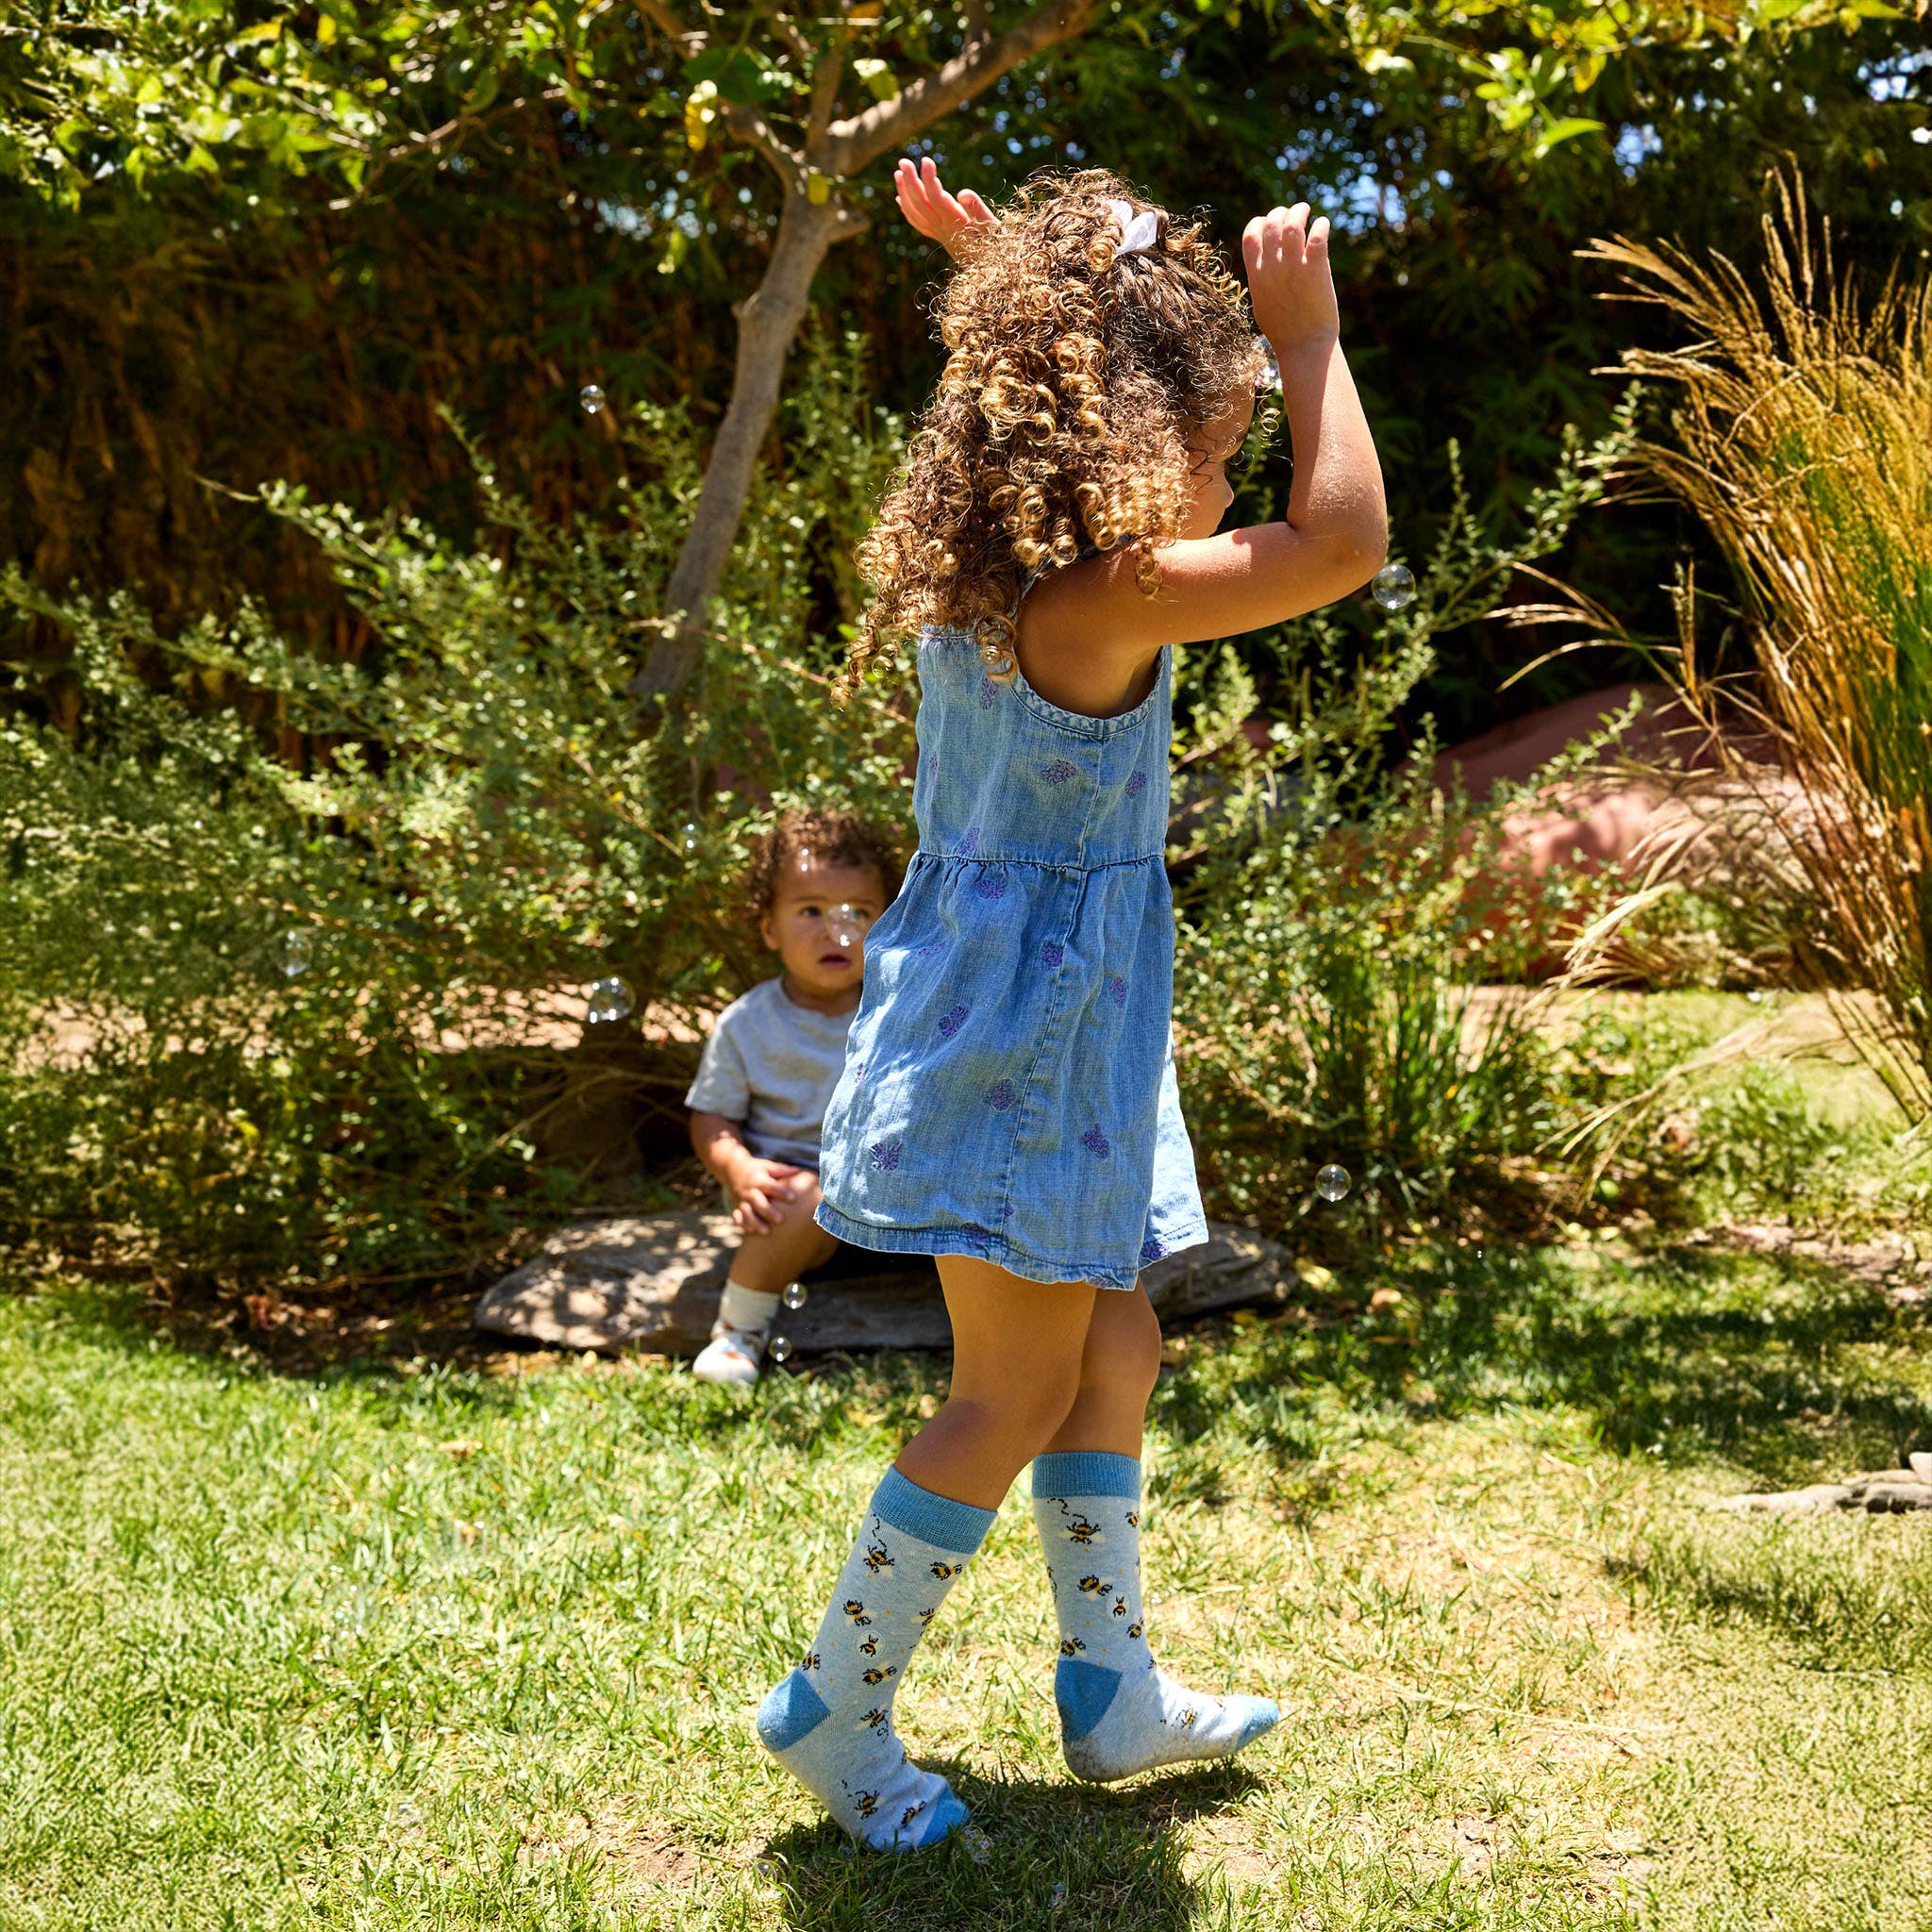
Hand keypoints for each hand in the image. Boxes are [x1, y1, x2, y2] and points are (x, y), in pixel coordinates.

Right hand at [727, 1157, 807, 1234]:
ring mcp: (742, 1200)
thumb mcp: (767, 1166)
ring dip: (756, 1223)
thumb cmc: (756, 1169)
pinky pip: (738, 1218)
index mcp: (758, 1180)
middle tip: (781, 1220)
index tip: (794, 1198)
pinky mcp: (737, 1207)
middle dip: (769, 1211)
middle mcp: (749, 1191)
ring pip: (747, 1213)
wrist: (732, 1169)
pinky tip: (752, 1232)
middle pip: (758, 1202)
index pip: (771, 1186)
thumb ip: (782, 1170)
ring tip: (767, 1232)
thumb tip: (799, 1171)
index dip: (782, 1192)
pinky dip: (744, 1225)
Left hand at [893, 155, 996, 262]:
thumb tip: (962, 192)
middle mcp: (943, 229)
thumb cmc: (997, 246)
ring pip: (915, 213)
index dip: (928, 179)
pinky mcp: (940, 237)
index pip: (935, 198)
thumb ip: (978, 210)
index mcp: (956, 223)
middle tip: (903, 161)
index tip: (927, 161)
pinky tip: (900, 198)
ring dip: (904, 193)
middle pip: (920, 204)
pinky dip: (907, 210)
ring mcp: (939, 234)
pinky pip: (918, 224)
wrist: (991, 271)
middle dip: (910, 181)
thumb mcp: (993, 228)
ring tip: (898, 172)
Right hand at [1242, 202, 1338, 348]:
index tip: (1269, 223)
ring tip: (1306, 211)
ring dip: (1299, 211)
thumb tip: (1264, 265)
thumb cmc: (1284, 331)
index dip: (1259, 223)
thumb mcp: (1263, 304)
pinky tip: (1323, 226)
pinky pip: (1317, 236)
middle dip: (1281, 213)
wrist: (1304, 347)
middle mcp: (1272, 268)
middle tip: (1293, 214)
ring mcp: (1294, 267)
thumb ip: (1262, 280)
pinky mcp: (1316, 269)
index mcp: (1257, 276)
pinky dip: (1321, 225)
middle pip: (1271, 224)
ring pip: (1293, 224)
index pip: (1250, 235)